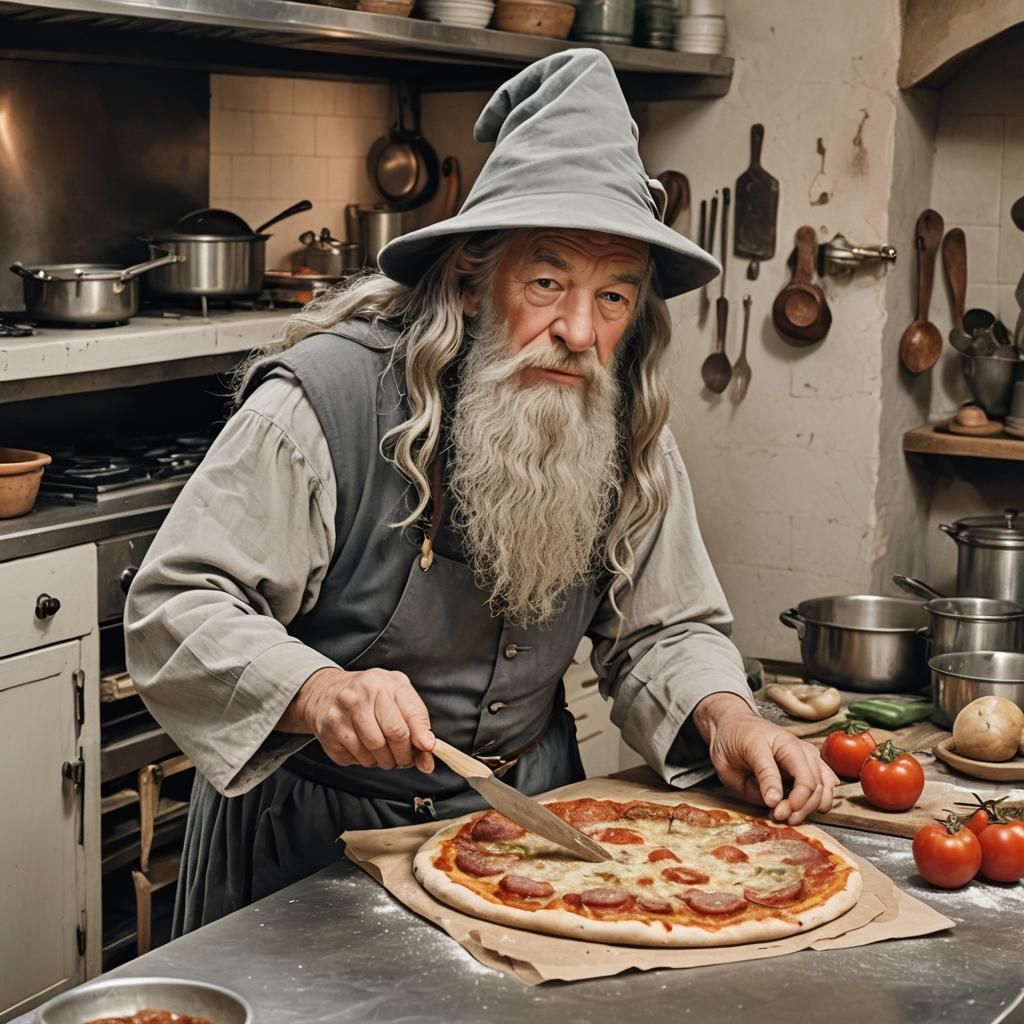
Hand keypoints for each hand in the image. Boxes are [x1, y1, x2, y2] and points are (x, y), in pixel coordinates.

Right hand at [281, 667, 434, 771]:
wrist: (325, 692)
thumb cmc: (369, 696)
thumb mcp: (397, 698)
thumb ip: (417, 723)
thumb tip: (428, 757)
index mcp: (387, 683)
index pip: (411, 713)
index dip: (422, 735)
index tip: (427, 748)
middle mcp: (364, 694)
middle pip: (395, 734)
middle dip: (404, 754)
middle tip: (404, 759)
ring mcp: (344, 712)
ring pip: (374, 751)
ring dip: (384, 761)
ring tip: (384, 754)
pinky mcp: (330, 730)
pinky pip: (355, 759)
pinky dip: (365, 761)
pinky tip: (364, 749)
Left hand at [693, 693, 839, 824]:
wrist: (733, 726)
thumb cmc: (733, 739)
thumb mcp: (738, 755)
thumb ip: (761, 777)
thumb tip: (775, 801)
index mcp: (786, 745)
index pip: (806, 780)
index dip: (796, 803)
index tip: (779, 813)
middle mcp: (802, 751)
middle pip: (818, 788)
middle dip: (801, 809)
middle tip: (779, 817)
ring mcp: (807, 758)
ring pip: (825, 789)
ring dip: (811, 808)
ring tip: (788, 814)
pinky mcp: (808, 766)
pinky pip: (824, 786)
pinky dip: (816, 801)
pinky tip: (797, 806)